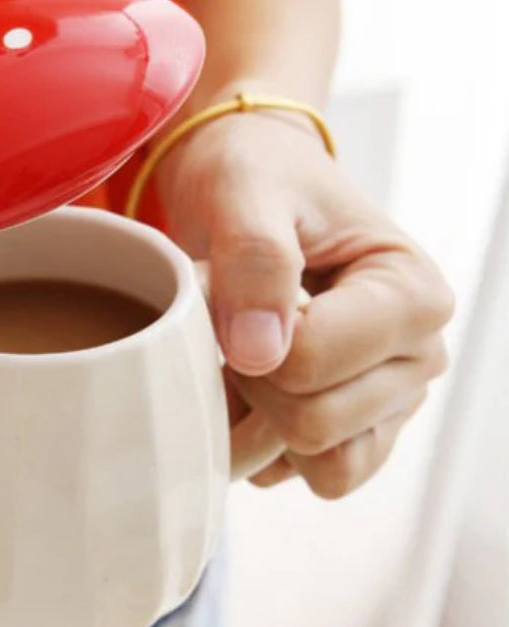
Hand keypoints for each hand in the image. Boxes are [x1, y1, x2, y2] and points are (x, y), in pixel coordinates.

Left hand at [157, 105, 453, 497]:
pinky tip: (243, 379)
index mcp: (412, 293)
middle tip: (233, 315)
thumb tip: (260, 354)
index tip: (235, 288)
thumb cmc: (255, 177)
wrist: (249, 183)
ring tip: (240, 347)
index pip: (311, 363)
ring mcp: (388, 398)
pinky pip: (302, 474)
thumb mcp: (245, 191)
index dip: (249, 334)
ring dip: (255, 414)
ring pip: (317, 462)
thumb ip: (255, 257)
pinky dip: (259, 439)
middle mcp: (417, 355)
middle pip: (313, 424)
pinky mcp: (354, 426)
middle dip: (249, 376)